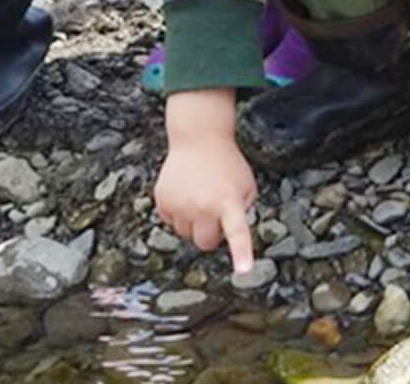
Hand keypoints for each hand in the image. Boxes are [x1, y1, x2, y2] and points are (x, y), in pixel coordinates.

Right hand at [156, 90, 256, 273]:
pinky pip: (171, 222)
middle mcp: (203, 206)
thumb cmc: (227, 164)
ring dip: (194, 224)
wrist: (199, 139)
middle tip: (216, 216)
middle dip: (211, 235)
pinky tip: (186, 195)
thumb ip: (242, 211)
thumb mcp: (246, 185)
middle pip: (205, 243)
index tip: (244, 271)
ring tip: (201, 198)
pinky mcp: (163, 202)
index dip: (241, 253)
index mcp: (228, 202)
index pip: (237, 232)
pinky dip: (179, 214)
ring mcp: (180, 205)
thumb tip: (230, 233)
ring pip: (186, 234)